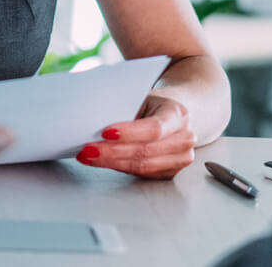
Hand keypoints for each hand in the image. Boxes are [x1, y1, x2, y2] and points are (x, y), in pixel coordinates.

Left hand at [77, 94, 194, 178]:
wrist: (174, 114)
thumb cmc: (152, 104)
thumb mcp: (142, 97)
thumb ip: (126, 108)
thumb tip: (93, 119)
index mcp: (178, 114)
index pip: (154, 128)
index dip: (129, 133)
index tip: (104, 132)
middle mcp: (185, 138)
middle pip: (146, 151)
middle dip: (112, 152)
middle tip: (87, 149)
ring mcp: (181, 158)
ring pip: (143, 166)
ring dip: (112, 163)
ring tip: (88, 157)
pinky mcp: (171, 172)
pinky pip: (142, 174)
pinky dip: (119, 167)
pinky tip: (102, 162)